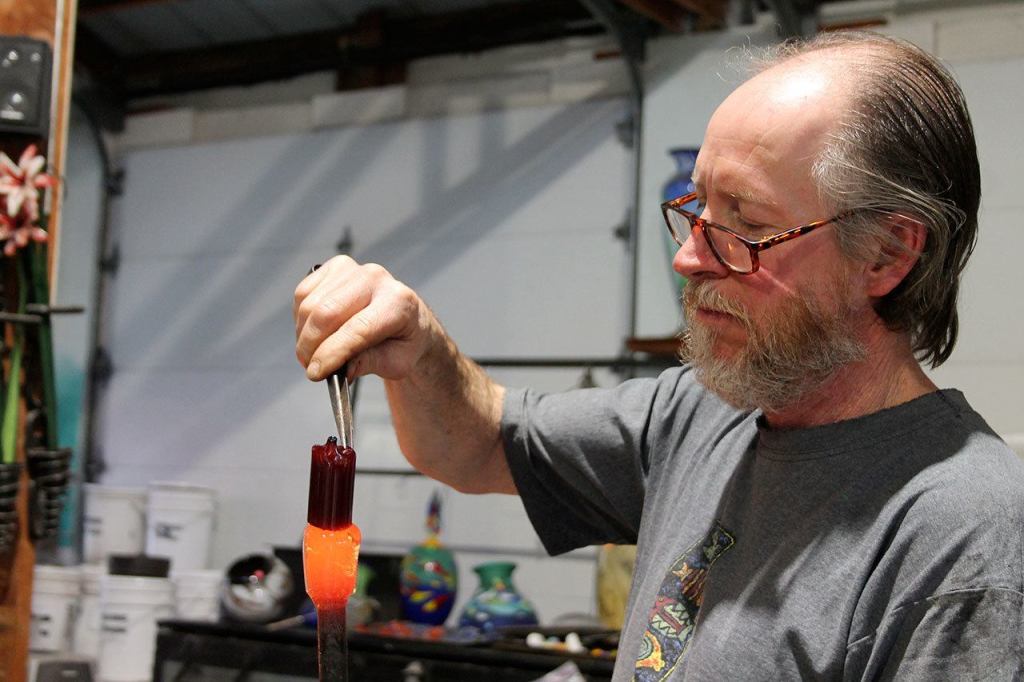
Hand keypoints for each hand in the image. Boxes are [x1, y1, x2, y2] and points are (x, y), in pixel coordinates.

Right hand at [293, 256, 435, 381]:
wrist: (407, 319)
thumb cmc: (403, 342)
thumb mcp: (395, 362)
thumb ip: (367, 363)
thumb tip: (337, 369)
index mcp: (398, 302)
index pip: (357, 329)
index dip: (331, 353)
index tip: (315, 373)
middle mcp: (376, 279)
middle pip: (326, 313)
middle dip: (310, 346)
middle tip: (310, 368)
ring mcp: (353, 269)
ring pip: (309, 305)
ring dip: (303, 335)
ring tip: (314, 353)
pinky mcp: (334, 267)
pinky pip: (303, 294)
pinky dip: (301, 318)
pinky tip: (315, 331)